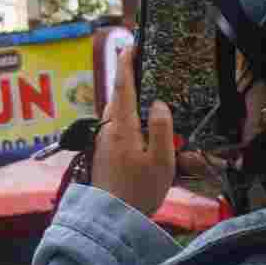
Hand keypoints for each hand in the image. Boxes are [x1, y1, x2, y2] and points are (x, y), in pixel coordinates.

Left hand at [97, 45, 174, 219]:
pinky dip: (129, 117)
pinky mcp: (104, 152)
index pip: (122, 86)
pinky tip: (143, 126)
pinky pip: (118, 126)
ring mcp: (104, 141)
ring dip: (130, 101)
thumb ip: (161, 129)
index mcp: (121, 126)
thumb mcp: (161, 161)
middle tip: (147, 68)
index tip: (131, 45)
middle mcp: (108, 129)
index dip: (126, 64)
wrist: (111, 218)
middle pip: (119, 97)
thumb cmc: (139, 191)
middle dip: (130, 80)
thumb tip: (159, 103)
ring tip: (149, 95)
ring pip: (117, 112)